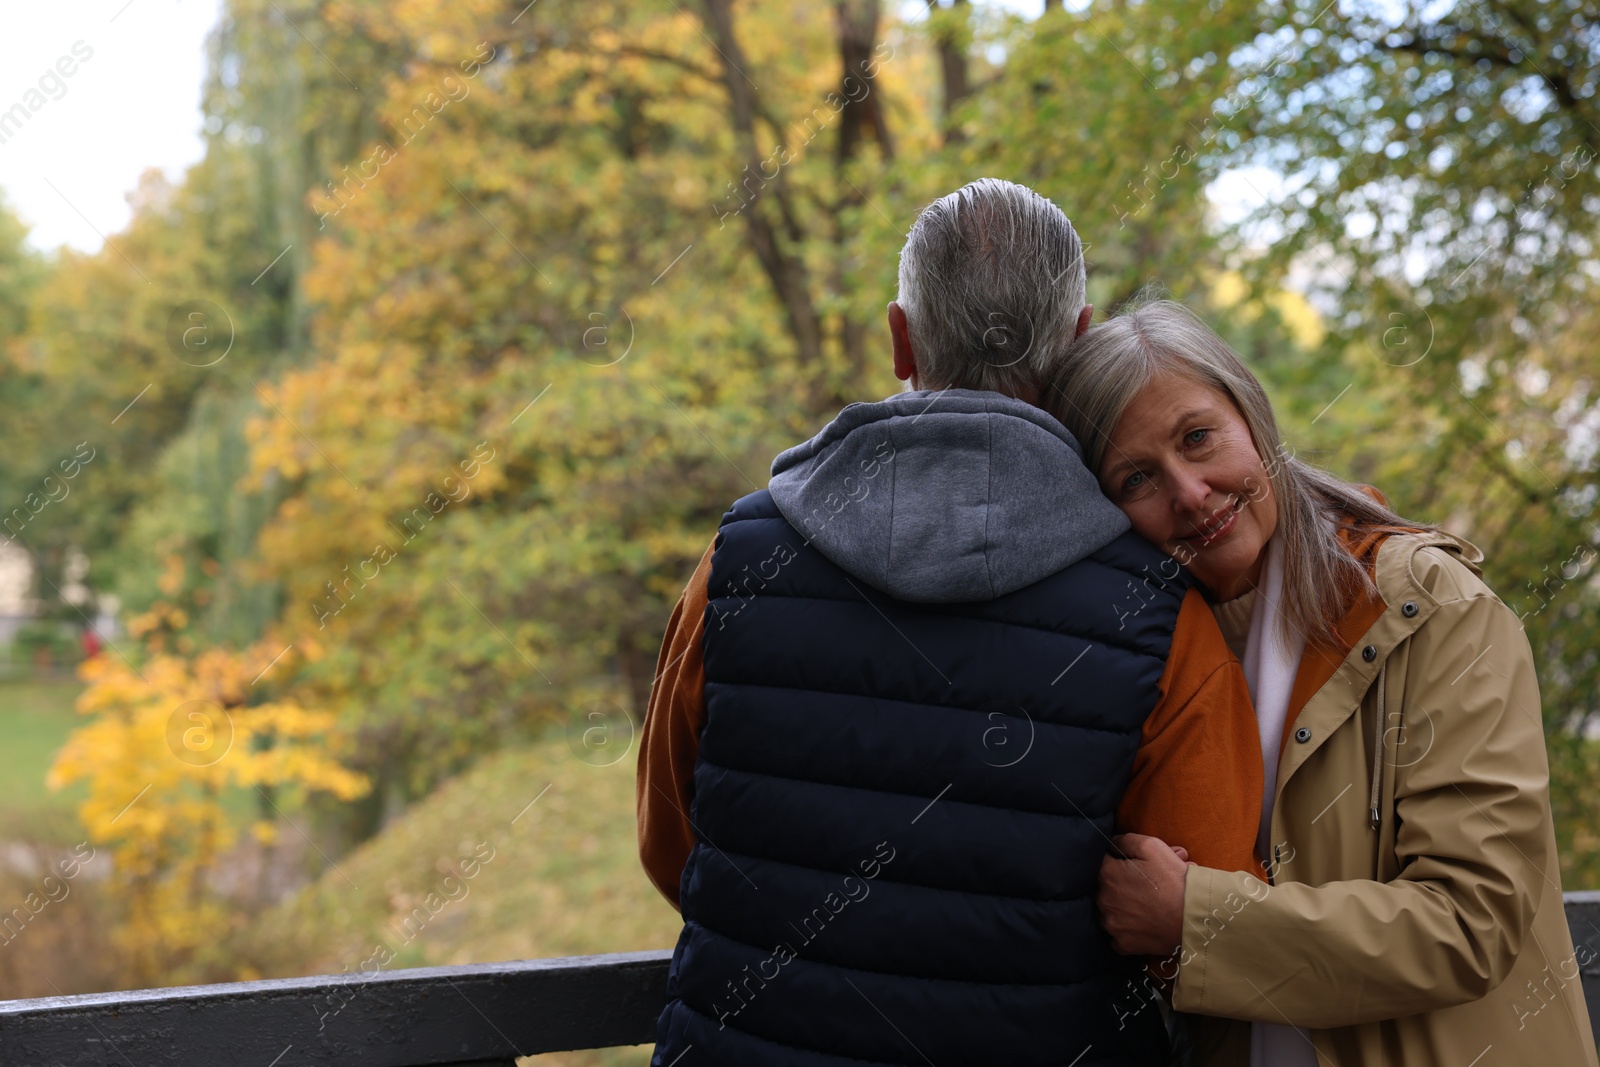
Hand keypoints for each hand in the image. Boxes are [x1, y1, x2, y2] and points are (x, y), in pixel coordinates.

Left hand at [1098, 833, 1190, 955]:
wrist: (1194, 918)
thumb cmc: (1173, 879)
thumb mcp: (1152, 846)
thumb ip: (1125, 840)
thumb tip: (1111, 844)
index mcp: (1106, 875)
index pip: (1101, 861)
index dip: (1117, 860)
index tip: (1133, 864)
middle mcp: (1102, 900)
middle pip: (1105, 886)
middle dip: (1123, 882)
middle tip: (1148, 882)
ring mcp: (1111, 925)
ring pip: (1110, 910)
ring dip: (1123, 905)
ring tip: (1149, 902)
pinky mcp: (1123, 944)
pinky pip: (1117, 934)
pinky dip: (1127, 928)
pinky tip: (1142, 922)